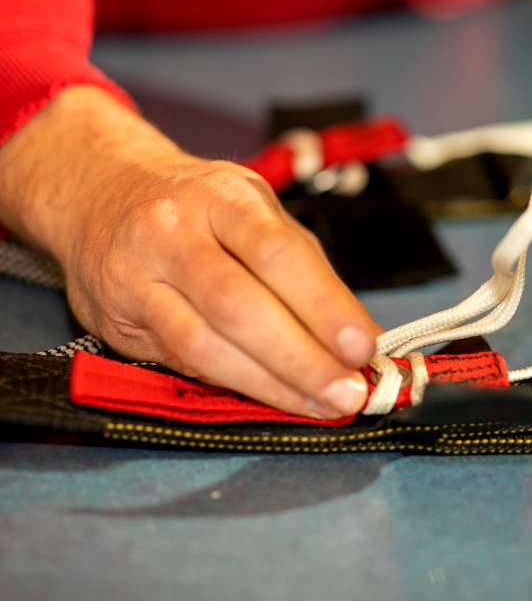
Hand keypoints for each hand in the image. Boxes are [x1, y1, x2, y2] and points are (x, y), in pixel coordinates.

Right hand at [0, 86, 377, 418]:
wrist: (100, 194)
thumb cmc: (201, 210)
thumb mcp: (255, 212)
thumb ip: (305, 270)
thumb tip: (357, 338)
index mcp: (224, 196)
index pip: (279, 253)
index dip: (324, 305)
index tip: (363, 347)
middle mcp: (173, 232)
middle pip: (240, 306)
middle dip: (302, 358)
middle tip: (348, 394)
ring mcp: (137, 277)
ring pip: (205, 345)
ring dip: (272, 385)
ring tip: (321, 406)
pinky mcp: (116, 321)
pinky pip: (182, 362)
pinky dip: (236, 385)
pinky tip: (274, 398)